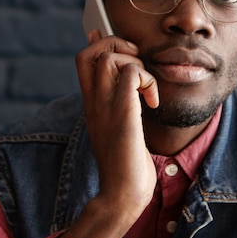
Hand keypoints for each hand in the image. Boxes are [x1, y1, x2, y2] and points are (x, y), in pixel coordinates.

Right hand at [64, 30, 158, 237]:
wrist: (122, 194)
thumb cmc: (126, 165)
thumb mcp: (118, 129)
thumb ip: (120, 106)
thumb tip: (129, 85)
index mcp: (92, 104)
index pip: (83, 60)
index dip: (99, 43)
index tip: (119, 45)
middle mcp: (94, 102)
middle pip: (90, 51)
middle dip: (116, 44)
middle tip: (136, 62)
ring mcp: (105, 107)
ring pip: (109, 57)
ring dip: (135, 63)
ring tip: (146, 86)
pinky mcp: (122, 114)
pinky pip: (131, 74)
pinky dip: (147, 79)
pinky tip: (153, 101)